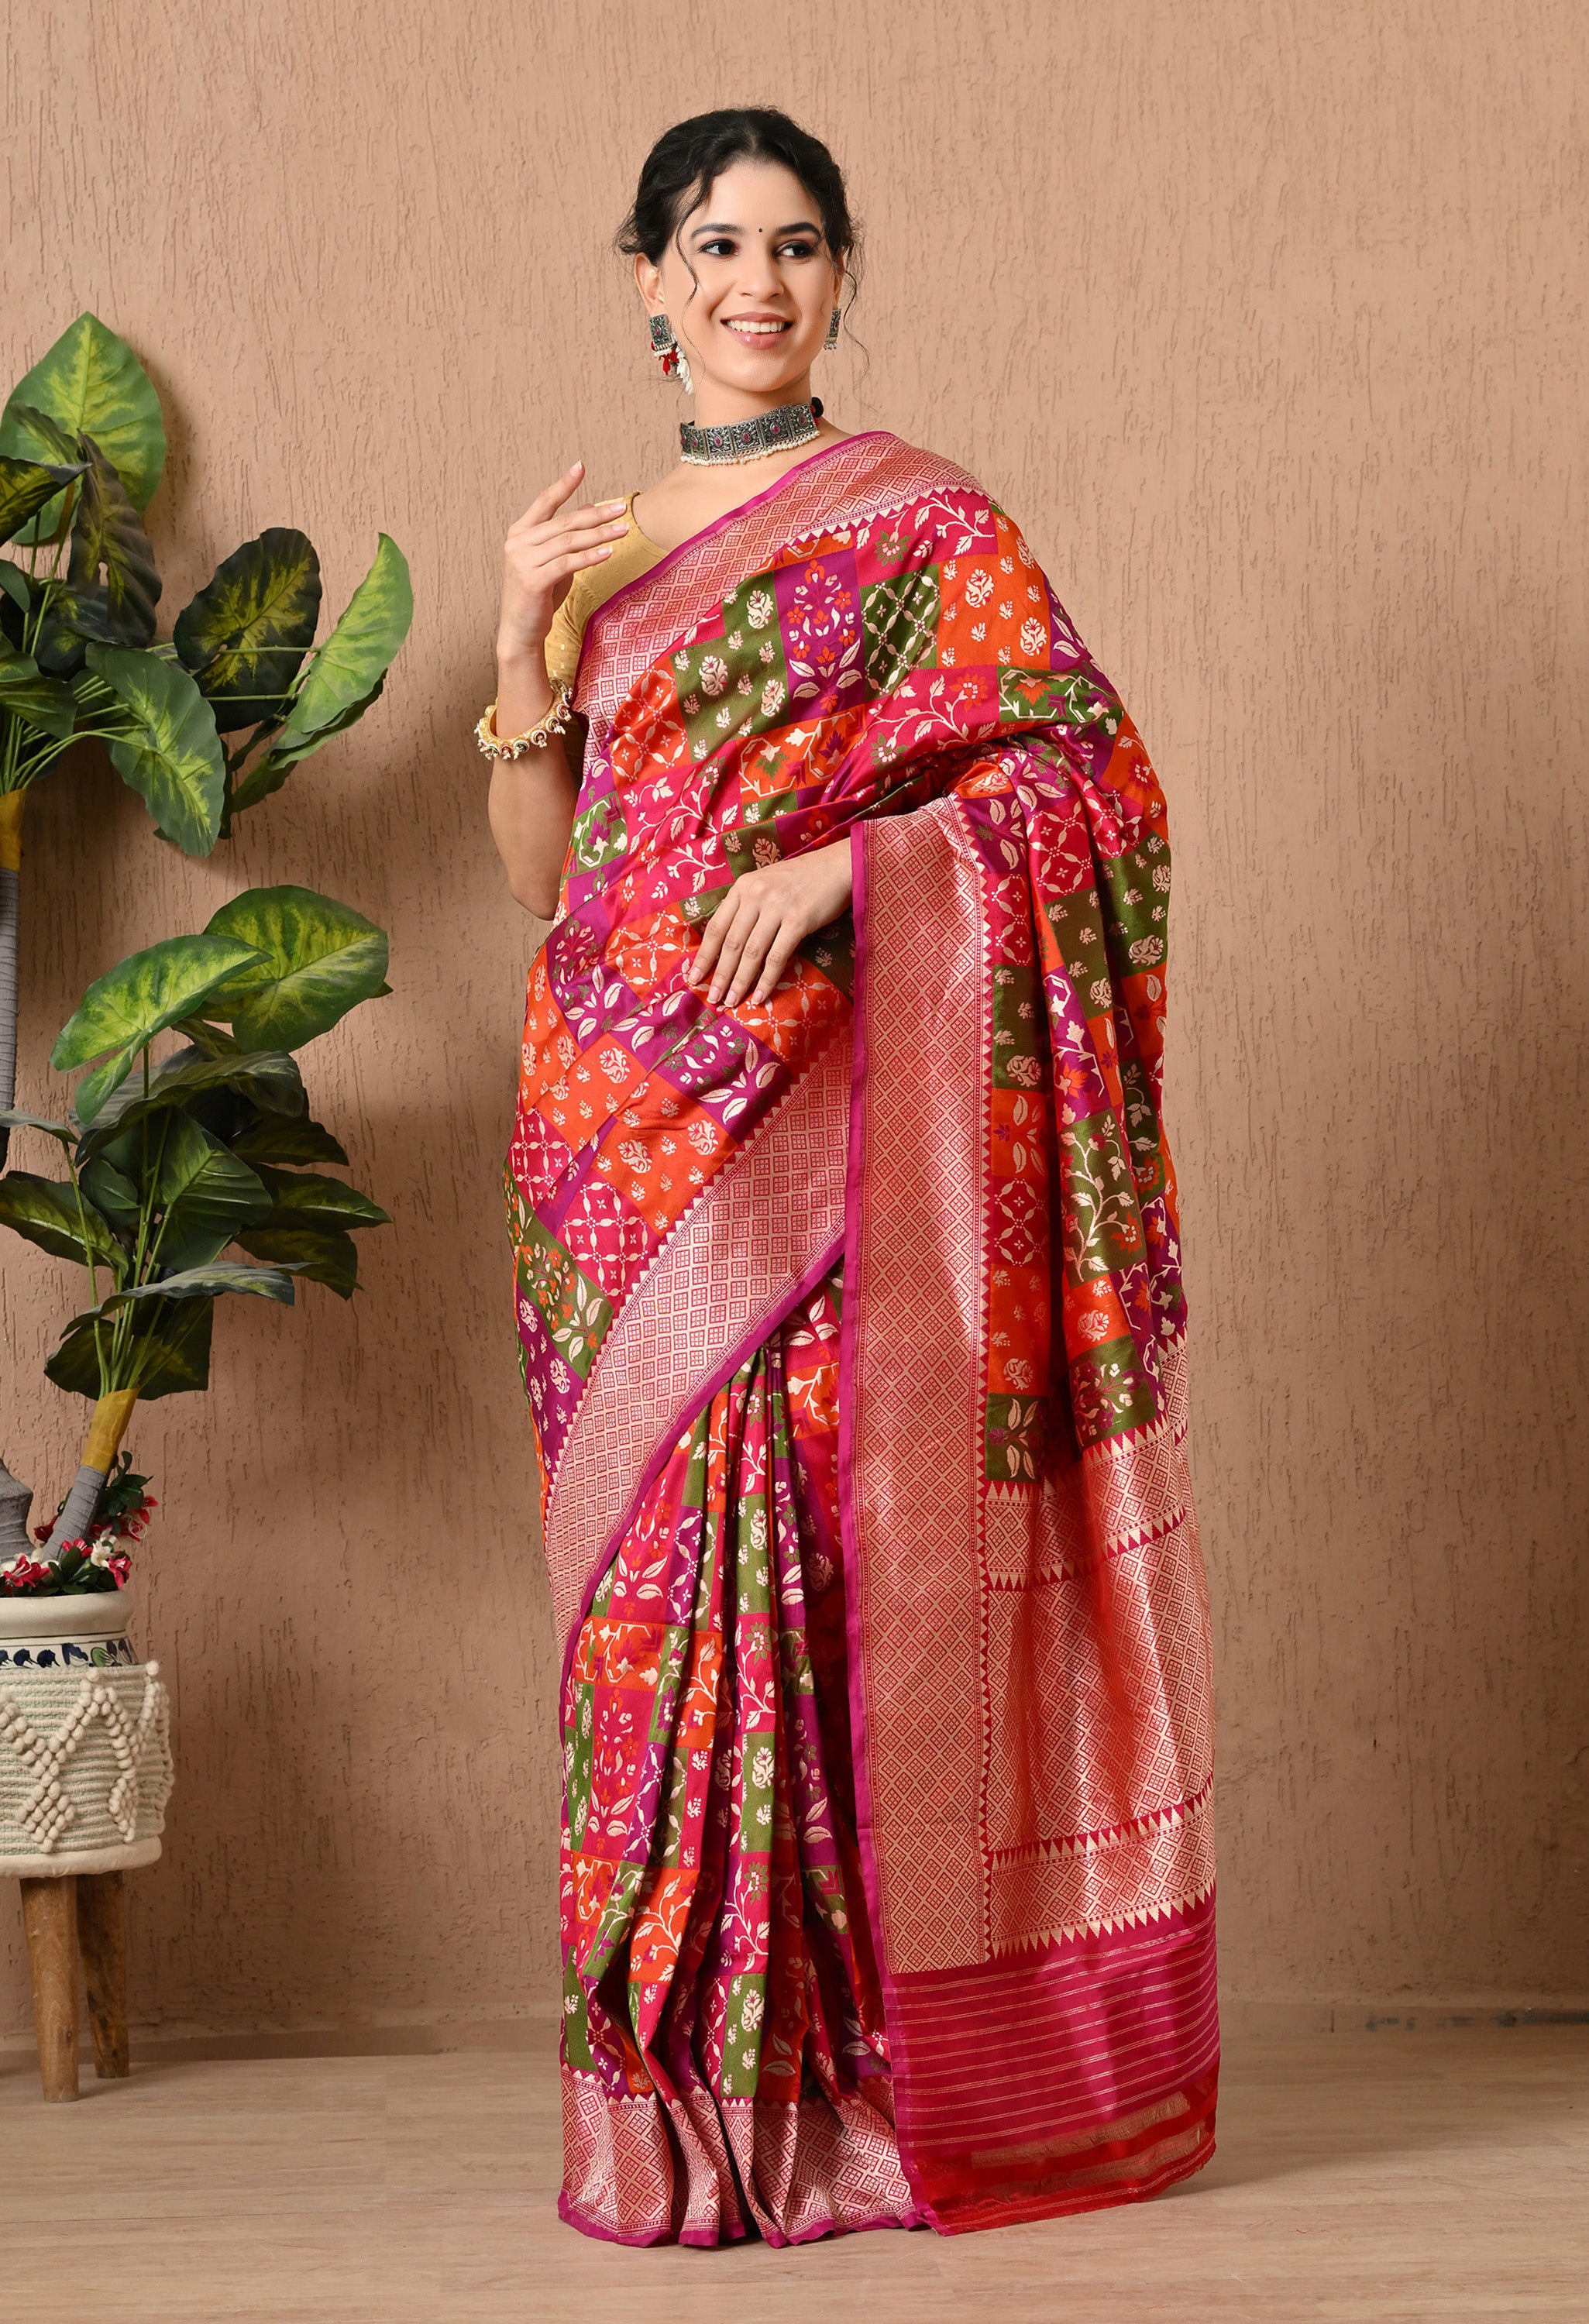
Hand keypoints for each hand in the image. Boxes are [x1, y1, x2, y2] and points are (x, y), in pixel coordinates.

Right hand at [496, 462, 629, 664]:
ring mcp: (522, 561)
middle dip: (596, 514)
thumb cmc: (539, 596)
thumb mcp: (553, 560)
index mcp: (520, 533)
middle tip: (622, 507)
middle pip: (564, 522)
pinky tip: (608, 552)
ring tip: (624, 529)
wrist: (520, 632)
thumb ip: (566, 536)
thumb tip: (589, 507)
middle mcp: (518, 543)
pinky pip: (567, 564)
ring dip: (599, 535)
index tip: (581, 466)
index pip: (545, 502)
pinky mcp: (532, 581)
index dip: (564, 484)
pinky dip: (589, 557)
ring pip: (568, 542)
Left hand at [686, 839, 853, 1007]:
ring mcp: (777, 907)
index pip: (716, 927)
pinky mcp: (798, 920)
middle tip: (714, 999)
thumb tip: (728, 943)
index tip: (694, 978)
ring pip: (751, 952)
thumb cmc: (801, 879)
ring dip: (740, 981)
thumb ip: (746, 906)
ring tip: (732, 1002)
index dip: (704, 955)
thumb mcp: (765, 883)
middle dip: (720, 975)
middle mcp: (755, 895)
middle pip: (731, 943)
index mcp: (742, 887)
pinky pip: (777, 956)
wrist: (838, 867)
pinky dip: (767, 980)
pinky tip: (760, 996)